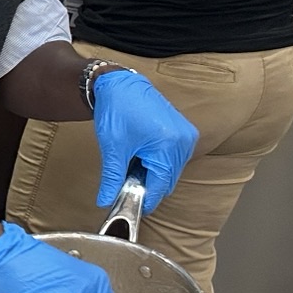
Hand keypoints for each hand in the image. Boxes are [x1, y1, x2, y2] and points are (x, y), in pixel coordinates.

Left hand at [90, 69, 196, 211]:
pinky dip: (157, 164)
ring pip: (171, 170)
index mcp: (168, 144)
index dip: (145, 199)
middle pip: (168, 179)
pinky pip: (173, 158)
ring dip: (153, 176)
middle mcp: (184, 141)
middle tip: (124, 191)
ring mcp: (187, 136)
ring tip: (130, 172)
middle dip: (147, 188)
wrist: (121, 85)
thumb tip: (105, 200)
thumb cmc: (117, 111)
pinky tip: (140, 161)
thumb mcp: (113, 148)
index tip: (130, 208)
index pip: (161, 184)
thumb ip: (111, 177)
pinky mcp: (184, 133)